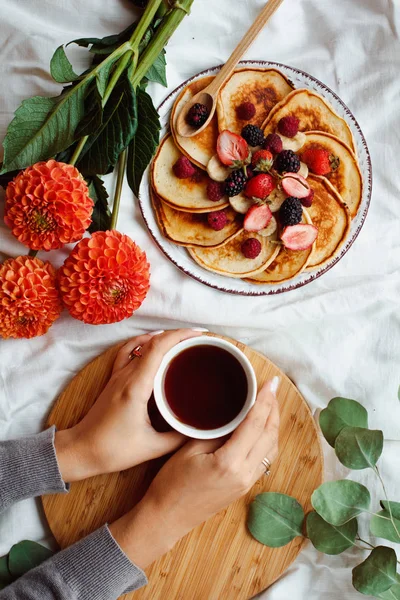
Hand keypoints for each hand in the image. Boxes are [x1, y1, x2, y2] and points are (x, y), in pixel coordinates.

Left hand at [55, 329, 204, 481]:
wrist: (82, 451)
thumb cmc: (114, 450)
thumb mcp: (153, 447)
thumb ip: (180, 437)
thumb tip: (201, 427)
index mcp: (136, 387)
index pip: (159, 348)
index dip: (180, 336)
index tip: (200, 335)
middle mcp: (126, 375)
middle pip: (153, 343)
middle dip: (178, 336)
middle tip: (200, 341)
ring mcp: (118, 376)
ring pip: (142, 345)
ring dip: (164, 339)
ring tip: (183, 341)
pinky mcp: (114, 380)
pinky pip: (128, 352)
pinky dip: (142, 343)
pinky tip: (153, 342)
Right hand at [110, 379, 279, 568]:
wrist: (166, 518)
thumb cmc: (171, 484)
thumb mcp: (189, 450)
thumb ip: (215, 432)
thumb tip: (233, 415)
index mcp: (230, 462)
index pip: (255, 424)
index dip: (265, 401)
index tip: (270, 383)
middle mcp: (245, 474)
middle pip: (270, 436)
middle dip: (273, 410)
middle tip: (271, 389)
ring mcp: (247, 483)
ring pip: (272, 449)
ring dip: (273, 426)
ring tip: (268, 405)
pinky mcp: (244, 488)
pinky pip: (265, 460)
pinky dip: (267, 440)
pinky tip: (261, 430)